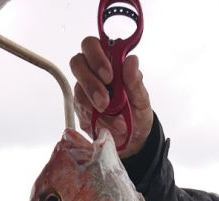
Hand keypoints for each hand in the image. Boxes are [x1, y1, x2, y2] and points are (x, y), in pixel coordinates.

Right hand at [70, 36, 153, 156]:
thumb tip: (132, 61)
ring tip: (114, 118)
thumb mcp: (141, 98)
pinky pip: (81, 111)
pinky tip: (109, 125)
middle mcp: (91, 72)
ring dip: (94, 105)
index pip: (91, 45)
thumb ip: (135, 81)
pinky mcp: (80, 109)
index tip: (109, 76)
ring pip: (78, 89)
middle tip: (105, 100)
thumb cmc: (136, 111)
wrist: (134, 137)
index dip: (96, 57)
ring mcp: (83, 90)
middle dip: (90, 81)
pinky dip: (96, 119)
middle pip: (77, 63)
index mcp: (107, 61)